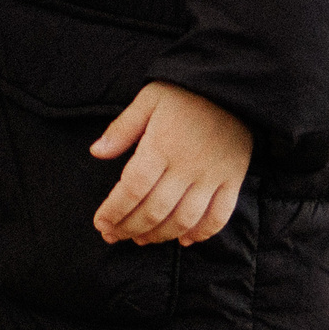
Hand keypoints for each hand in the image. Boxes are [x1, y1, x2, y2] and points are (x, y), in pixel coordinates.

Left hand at [90, 81, 251, 245]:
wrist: (232, 88)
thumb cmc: (183, 93)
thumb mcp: (147, 100)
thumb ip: (122, 129)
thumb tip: (96, 153)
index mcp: (160, 146)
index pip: (133, 188)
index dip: (114, 210)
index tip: (101, 223)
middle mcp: (186, 167)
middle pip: (155, 209)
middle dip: (130, 227)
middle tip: (113, 236)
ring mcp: (212, 177)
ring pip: (184, 219)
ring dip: (160, 235)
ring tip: (140, 239)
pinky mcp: (232, 181)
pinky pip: (218, 217)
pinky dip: (201, 234)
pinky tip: (183, 240)